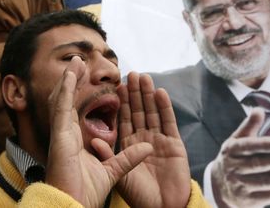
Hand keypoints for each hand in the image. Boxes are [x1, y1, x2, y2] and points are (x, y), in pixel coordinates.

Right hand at [45, 57, 152, 207]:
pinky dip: (65, 89)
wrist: (73, 206)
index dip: (87, 93)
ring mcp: (61, 133)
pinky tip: (71, 73)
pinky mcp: (58, 136)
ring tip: (76, 60)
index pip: (82, 110)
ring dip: (70, 78)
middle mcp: (67, 133)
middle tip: (80, 62)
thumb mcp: (115, 171)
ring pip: (63, 98)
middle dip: (76, 80)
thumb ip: (129, 157)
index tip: (96, 79)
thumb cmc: (86, 193)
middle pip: (70, 100)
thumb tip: (148, 146)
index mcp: (77, 140)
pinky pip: (61, 107)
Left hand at [114, 72, 190, 207]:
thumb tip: (94, 140)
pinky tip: (160, 93)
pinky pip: (169, 122)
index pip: (124, 118)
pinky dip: (165, 108)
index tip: (117, 85)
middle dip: (135, 93)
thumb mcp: (118, 176)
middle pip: (139, 111)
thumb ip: (109, 157)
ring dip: (149, 94)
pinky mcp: (175, 144)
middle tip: (131, 73)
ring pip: (153, 112)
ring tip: (144, 77)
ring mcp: (160, 140)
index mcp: (129, 145)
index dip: (122, 102)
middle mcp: (144, 139)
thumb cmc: (139, 196)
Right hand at [210, 108, 269, 207]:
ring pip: (267, 181)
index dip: (266, 145)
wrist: (219, 187)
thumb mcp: (236, 141)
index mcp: (231, 150)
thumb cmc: (234, 158)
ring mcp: (240, 186)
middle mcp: (234, 168)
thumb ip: (248, 126)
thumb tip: (259, 110)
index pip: (249, 147)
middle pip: (259, 165)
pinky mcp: (249, 200)